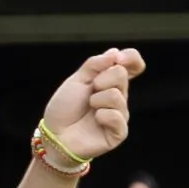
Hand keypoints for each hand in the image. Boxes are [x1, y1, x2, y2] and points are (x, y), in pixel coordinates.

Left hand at [42, 47, 144, 161]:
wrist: (55, 134)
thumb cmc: (65, 108)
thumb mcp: (77, 80)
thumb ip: (95, 65)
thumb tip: (115, 53)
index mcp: (111, 81)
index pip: (133, 64)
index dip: (131, 58)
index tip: (119, 59)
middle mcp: (119, 96)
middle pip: (121, 74)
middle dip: (100, 80)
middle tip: (89, 93)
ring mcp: (120, 114)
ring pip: (116, 95)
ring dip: (96, 100)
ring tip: (89, 108)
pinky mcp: (119, 132)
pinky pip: (117, 116)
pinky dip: (102, 116)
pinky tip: (95, 120)